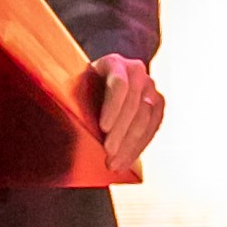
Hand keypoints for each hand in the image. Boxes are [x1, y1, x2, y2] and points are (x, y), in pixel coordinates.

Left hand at [87, 55, 164, 170]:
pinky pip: (153, 127)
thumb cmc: (84, 87)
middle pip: (133, 104)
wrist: (102, 80)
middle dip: (121, 133)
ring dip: (130, 144)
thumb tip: (69, 123)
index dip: (113, 107)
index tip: (103, 128)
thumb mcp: (77, 86)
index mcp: (114, 63)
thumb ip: (76, 98)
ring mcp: (150, 87)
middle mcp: (136, 71)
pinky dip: (140, 146)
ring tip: (115, 164)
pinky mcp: (157, 104)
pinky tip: (127, 160)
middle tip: (109, 154)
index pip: (119, 84)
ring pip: (146, 118)